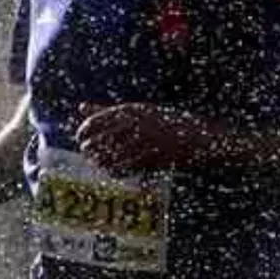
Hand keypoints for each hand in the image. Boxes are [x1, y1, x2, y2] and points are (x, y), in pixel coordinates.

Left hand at [75, 102, 216, 171]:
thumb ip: (107, 110)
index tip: (81, 137)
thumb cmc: (164, 122)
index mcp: (131, 111)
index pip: (95, 122)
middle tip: (89, 153)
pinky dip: (116, 171)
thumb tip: (80, 107)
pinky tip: (114, 171)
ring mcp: (145, 143)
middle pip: (100, 142)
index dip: (84, 132)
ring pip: (111, 158)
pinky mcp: (151, 159)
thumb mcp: (137, 111)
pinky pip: (126, 168)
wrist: (198, 138)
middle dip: (90, 150)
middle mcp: (136, 126)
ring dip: (101, 162)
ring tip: (99, 163)